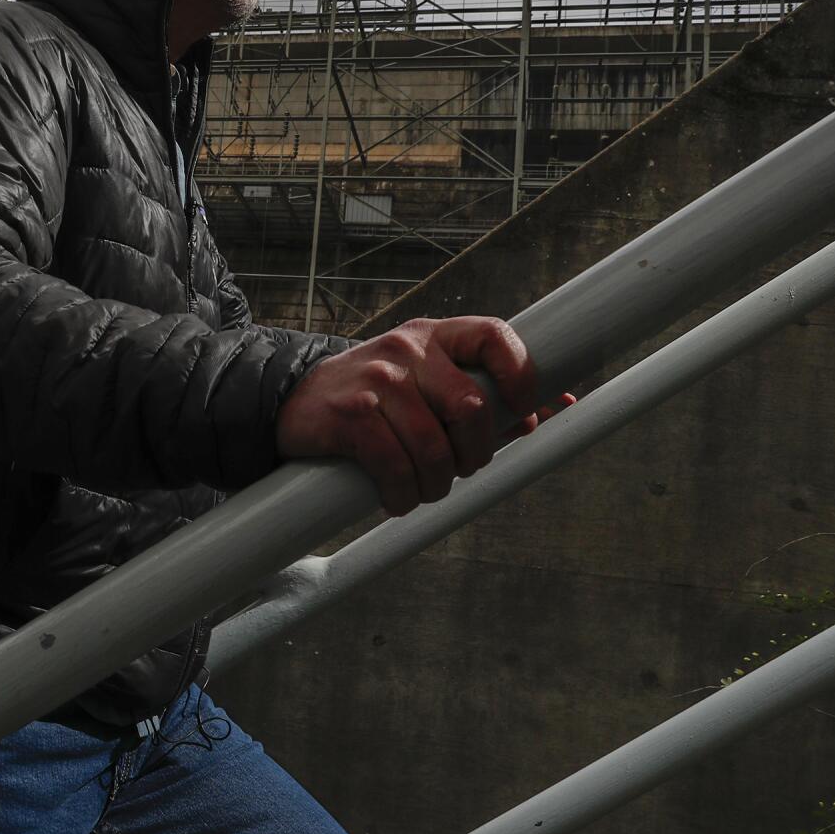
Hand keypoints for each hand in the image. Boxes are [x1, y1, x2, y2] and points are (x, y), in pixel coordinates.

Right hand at [274, 316, 567, 516]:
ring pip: (433, 447)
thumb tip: (546, 412)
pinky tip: (396, 497)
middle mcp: (406, 350)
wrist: (289, 402)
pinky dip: (402, 494)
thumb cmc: (369, 398)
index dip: (521, 374)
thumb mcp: (421, 382)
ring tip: (422, 490)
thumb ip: (478, 395)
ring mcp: (377, 381)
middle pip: (470, 408)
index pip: (493, 336)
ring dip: (435, 484)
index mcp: (432, 336)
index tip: (525, 408)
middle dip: (474, 454)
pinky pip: (395, 466)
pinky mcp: (350, 415)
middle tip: (460, 470)